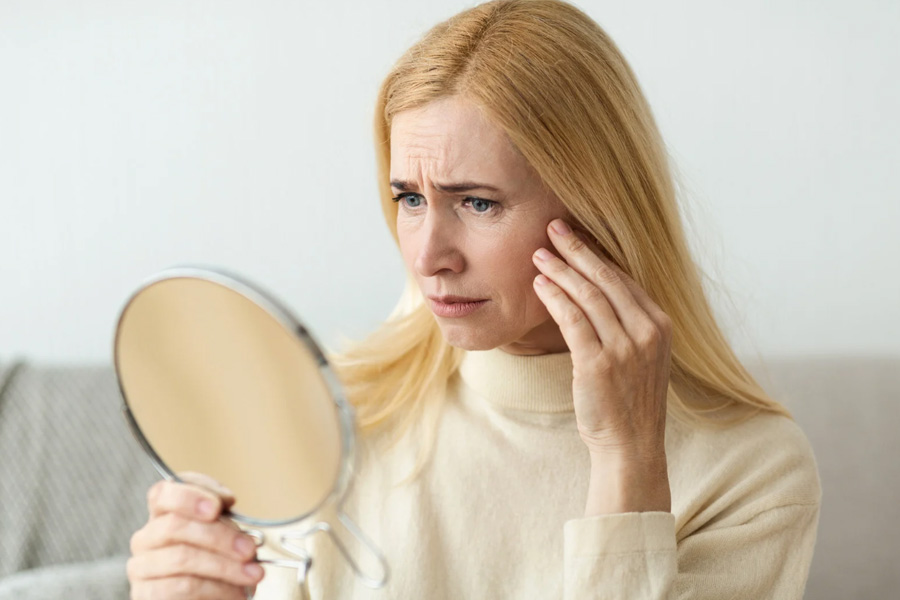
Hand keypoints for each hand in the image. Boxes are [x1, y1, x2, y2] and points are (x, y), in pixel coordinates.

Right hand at [128, 472, 263, 599]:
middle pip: (175, 526)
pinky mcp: (147, 594)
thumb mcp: (224, 534)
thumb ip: (222, 517)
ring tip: (252, 574)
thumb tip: (227, 501)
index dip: (190, 496)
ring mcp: (142, 566)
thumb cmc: (218, 562)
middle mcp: (146, 537)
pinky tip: (235, 592)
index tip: (218, 506)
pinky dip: (215, 589)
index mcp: (163, 514)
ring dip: (224, 567)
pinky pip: (181, 587)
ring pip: (181, 558)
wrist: (210, 598)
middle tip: (249, 550)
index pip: (164, 493)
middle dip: (219, 536)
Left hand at [532, 218, 672, 512]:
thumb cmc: (629, 400)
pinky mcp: (599, 364)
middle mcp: (647, 331)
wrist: (631, 445)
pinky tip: (539, 284)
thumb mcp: (641, 356)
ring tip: (539, 254)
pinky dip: (554, 297)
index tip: (574, 236)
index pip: (623, 278)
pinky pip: (572, 320)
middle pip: (605, 278)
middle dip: (576, 249)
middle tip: (552, 227)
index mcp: (660, 325)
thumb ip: (627, 323)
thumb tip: (595, 289)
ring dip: (560, 269)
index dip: (596, 254)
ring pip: (587, 295)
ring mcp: (625, 347)